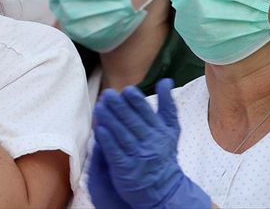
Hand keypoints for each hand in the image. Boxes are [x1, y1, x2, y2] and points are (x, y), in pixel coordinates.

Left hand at [93, 79, 210, 208]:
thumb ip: (167, 105)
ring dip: (110, 120)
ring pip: (122, 135)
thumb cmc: (164, 154)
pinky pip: (115, 152)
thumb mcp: (171, 130)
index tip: (127, 90)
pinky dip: (107, 141)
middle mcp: (151, 143)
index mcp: (161, 131)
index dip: (137, 101)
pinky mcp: (126, 169)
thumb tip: (166, 81)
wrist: (165, 189)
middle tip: (107, 94)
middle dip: (119, 107)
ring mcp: (139, 157)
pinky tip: (99, 129)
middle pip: (133, 122)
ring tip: (99, 107)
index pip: (147, 113)